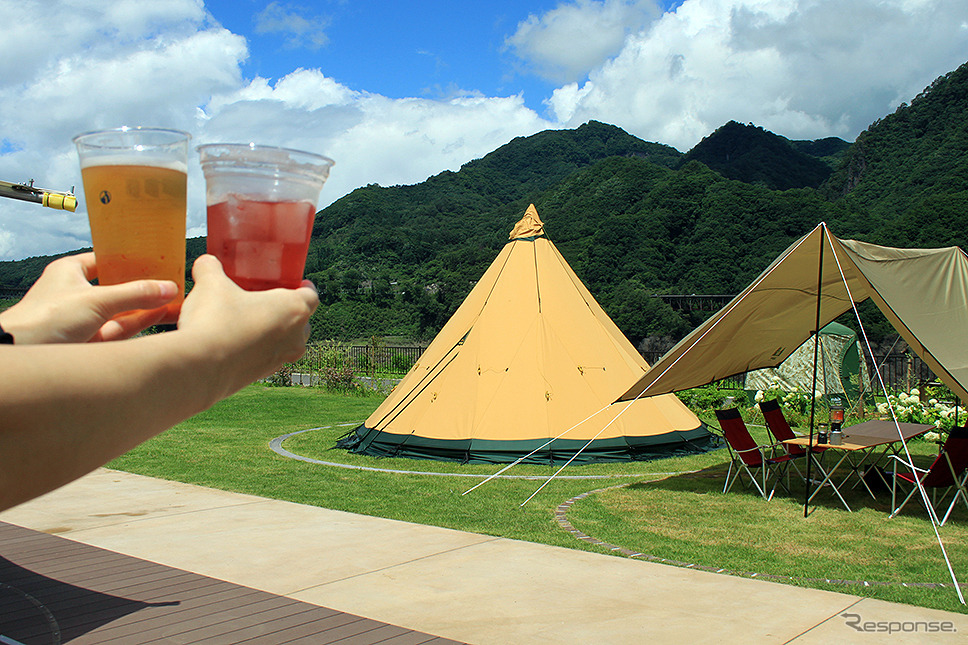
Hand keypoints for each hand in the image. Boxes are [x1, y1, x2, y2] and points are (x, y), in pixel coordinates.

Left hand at [0, 252, 177, 343]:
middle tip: (170, 282)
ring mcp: (84, 319)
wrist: (25, 353)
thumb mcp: (97, 300)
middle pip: (117, 287)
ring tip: (175, 301)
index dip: (129, 260)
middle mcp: (76, 294)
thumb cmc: (46, 319)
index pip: (104, 260)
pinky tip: (161, 317)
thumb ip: (135, 294)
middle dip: (144, 286)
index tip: (154, 260)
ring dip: (146, 307)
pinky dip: (141, 324)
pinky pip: (122, 329)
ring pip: (122, 310)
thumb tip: (167, 288)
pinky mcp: (91, 341)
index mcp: (69, 273)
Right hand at [176, 255, 318, 394]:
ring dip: (274, 331)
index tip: (296, 282)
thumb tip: (206, 262)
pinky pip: (267, 357)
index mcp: (294, 309)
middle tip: (267, 299)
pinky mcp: (262, 375)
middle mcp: (295, 337)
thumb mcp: (211, 284)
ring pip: (287, 342)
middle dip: (288, 310)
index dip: (305, 287)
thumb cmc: (216, 321)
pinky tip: (236, 341)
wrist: (200, 368)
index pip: (311, 295)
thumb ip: (211, 268)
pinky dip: (258, 348)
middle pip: (302, 320)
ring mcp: (280, 359)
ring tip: (252, 319)